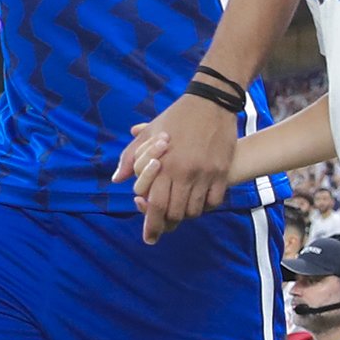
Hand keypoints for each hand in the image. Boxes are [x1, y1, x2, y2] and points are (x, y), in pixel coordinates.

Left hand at [116, 92, 241, 244]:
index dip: (152, 225)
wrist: (212, 102)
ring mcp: (205, 173)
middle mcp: (184, 172)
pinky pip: (213, 202)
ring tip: (180, 213)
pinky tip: (199, 202)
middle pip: (175, 213)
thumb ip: (131, 158)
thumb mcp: (150, 133)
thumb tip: (118, 180)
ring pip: (195, 210)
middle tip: (162, 231)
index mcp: (164, 164)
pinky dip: (205, 207)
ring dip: (186, 215)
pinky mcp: (221, 172)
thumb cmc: (177, 117)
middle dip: (167, 225)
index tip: (149, 238)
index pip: (156, 204)